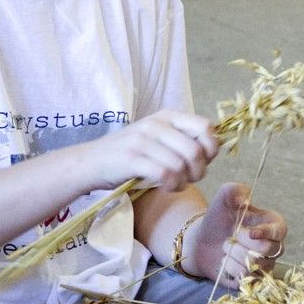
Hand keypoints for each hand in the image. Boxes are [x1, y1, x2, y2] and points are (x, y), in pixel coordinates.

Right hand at [84, 109, 218, 191]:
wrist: (91, 162)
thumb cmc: (129, 153)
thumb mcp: (156, 137)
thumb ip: (181, 139)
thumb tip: (213, 148)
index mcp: (166, 116)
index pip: (205, 127)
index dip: (211, 148)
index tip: (203, 161)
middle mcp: (155, 124)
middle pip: (195, 151)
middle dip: (199, 171)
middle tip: (190, 179)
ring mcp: (143, 140)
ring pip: (181, 165)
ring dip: (184, 182)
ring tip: (176, 185)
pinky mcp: (132, 158)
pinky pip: (165, 174)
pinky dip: (171, 186)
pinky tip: (165, 187)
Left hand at [183, 181, 286, 286]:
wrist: (201, 240)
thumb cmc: (218, 217)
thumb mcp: (224, 197)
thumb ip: (235, 190)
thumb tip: (246, 200)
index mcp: (272, 224)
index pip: (281, 230)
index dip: (268, 232)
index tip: (251, 232)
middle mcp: (273, 246)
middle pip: (269, 250)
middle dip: (244, 243)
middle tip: (232, 235)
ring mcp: (264, 265)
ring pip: (256, 265)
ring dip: (234, 255)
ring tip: (226, 247)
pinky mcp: (252, 281)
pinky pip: (246, 279)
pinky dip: (230, 268)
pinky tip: (224, 261)